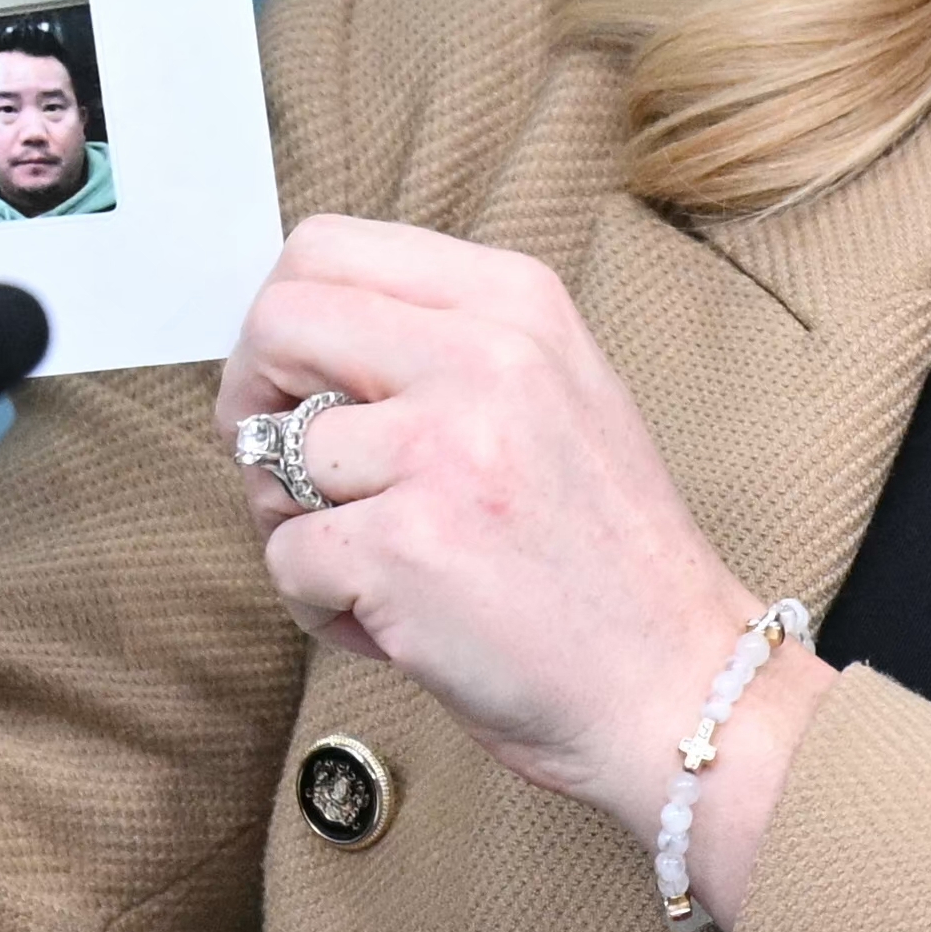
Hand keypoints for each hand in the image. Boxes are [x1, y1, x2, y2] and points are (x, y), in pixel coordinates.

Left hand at [216, 215, 819, 873]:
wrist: (679, 683)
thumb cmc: (603, 553)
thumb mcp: (552, 389)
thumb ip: (439, 343)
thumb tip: (291, 336)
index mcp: (515, 300)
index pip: (327, 248)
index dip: (282, 320)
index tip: (294, 386)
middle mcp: (483, 355)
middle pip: (277, 322)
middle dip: (251, 404)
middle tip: (287, 473)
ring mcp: (443, 449)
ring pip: (269, 454)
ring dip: (295, 524)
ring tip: (378, 566)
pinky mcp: (408, 547)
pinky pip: (287, 558)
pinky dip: (321, 605)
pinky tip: (397, 621)